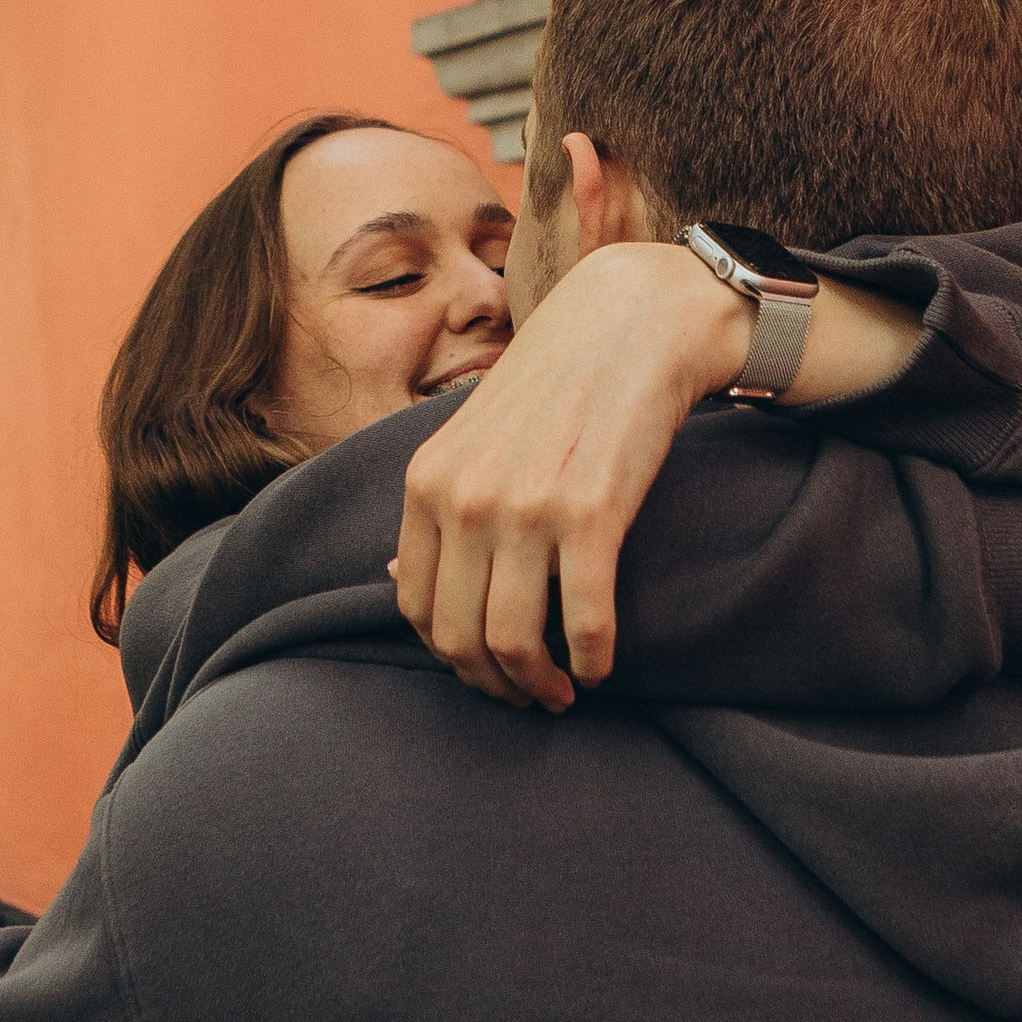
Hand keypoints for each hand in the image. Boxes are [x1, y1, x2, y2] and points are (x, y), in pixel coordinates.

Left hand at [393, 245, 750, 708]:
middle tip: (530, 696)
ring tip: (565, 690)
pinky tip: (602, 665)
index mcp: (426, 483)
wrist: (629, 325)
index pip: (415, 607)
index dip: (450, 656)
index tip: (486, 669)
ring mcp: (525, 507)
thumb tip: (392, 575)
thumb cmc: (552, 387)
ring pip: (514, 642)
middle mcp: (465, 499)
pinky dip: (594, 661)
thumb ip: (434, 505)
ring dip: (541, 686)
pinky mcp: (592, 513)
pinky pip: (585, 621)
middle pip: (458, 637)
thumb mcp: (469, 438)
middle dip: (494, 685)